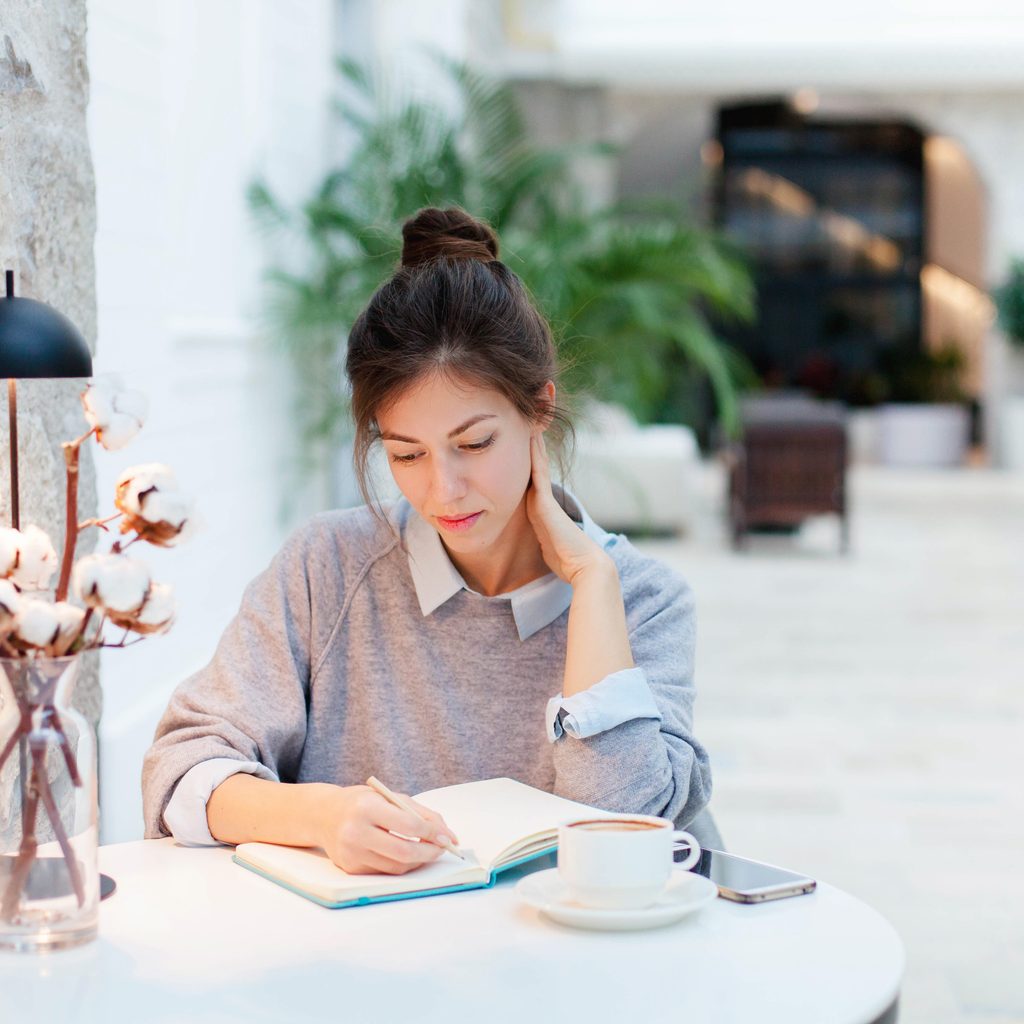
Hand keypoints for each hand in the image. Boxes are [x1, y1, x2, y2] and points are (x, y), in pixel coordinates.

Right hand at [317, 785, 459, 875]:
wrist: (324, 815)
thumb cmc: (362, 803)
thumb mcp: (389, 797)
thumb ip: (420, 813)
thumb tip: (447, 834)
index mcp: (367, 807)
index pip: (408, 826)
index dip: (432, 833)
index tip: (448, 837)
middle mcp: (356, 831)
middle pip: (403, 852)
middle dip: (429, 853)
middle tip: (443, 849)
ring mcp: (351, 853)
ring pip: (396, 867)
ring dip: (418, 862)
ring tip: (427, 851)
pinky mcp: (350, 868)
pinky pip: (384, 871)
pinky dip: (401, 865)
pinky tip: (407, 855)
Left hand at [526, 432, 610, 585]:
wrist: (584, 564)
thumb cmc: (567, 561)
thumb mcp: (547, 546)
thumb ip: (541, 537)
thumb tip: (540, 541)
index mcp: (540, 509)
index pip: (531, 481)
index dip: (527, 463)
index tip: (522, 444)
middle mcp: (543, 500)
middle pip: (534, 467)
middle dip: (531, 448)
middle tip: (527, 423)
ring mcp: (545, 499)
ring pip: (536, 465)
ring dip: (533, 444)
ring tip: (529, 421)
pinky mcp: (545, 501)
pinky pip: (536, 471)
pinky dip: (533, 454)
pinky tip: (530, 438)